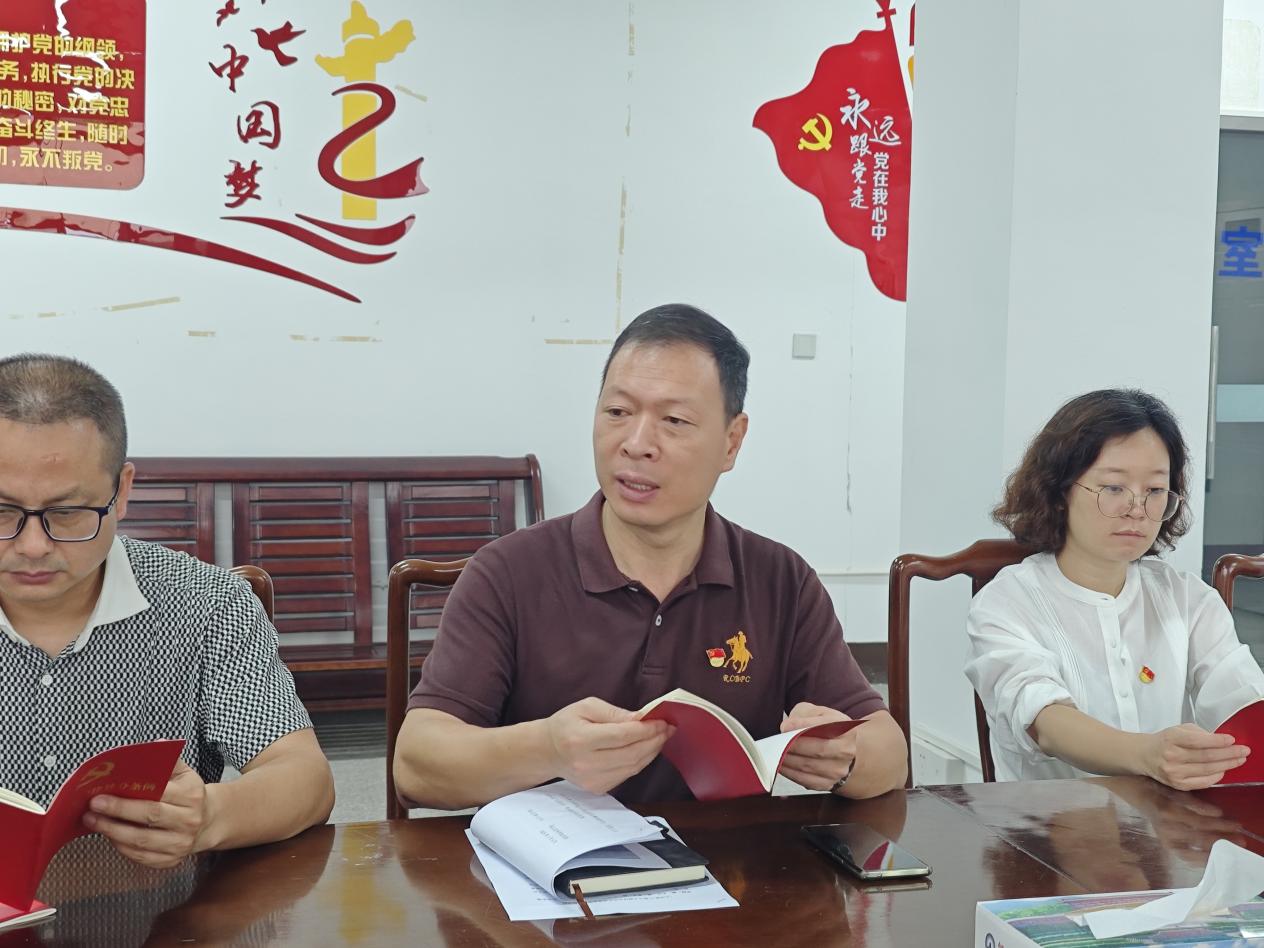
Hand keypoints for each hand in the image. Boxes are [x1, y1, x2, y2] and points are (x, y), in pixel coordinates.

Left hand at [84, 760, 212, 867]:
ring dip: (113, 832)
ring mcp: (180, 843)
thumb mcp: (185, 774)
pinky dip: (122, 848)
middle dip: (116, 813)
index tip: (100, 795)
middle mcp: (188, 821)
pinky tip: (110, 836)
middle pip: (149, 817)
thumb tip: (155, 746)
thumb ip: (169, 760)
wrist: (207, 822)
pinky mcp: (171, 860)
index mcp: (192, 795)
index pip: (158, 794)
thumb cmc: (189, 795)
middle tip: (92, 808)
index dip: (127, 797)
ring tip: (93, 822)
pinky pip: (141, 856)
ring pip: (141, 841)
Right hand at [545, 697, 673, 793]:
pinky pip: (627, 774)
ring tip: (660, 737)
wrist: (548, 751)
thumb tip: (641, 719)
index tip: (662, 721)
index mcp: (580, 740)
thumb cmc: (567, 724)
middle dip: (655, 740)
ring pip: (633, 767)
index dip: (647, 729)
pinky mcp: (599, 788)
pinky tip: (645, 749)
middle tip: (668, 728)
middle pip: (631, 754)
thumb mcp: (586, 707)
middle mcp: (586, 763)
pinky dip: (641, 761)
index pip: (622, 736)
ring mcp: (593, 780)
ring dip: (652, 751)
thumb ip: (614, 713)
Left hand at [778, 702, 855, 791]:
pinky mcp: (828, 783)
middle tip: (776, 742)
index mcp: (846, 729)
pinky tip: (780, 765)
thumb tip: (787, 728)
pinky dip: (789, 772)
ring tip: (774, 753)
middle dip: (793, 746)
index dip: (802, 726)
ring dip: (788, 760)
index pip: (824, 726)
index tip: (785, 727)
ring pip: (809, 766)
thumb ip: (803, 716)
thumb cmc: (823, 728)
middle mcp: (846, 750)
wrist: (838, 749)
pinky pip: (805, 780)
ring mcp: (838, 770)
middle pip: (818, 749)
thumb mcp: (816, 713)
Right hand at [1138, 724, 1248, 790]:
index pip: (1198, 741)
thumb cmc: (1164, 741)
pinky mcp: (1178, 784)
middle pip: (1206, 756)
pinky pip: (1203, 782)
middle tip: (1244, 751)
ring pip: (1208, 770)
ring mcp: (1174, 772)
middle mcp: (1171, 756)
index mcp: (1171, 738)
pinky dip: (1217, 776)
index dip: (1218, 741)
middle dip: (1229, 753)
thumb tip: (1222, 742)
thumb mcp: (1178, 730)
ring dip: (1227, 765)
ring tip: (1239, 760)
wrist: (1144, 755)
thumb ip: (1199, 734)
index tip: (1232, 740)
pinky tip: (1224, 770)